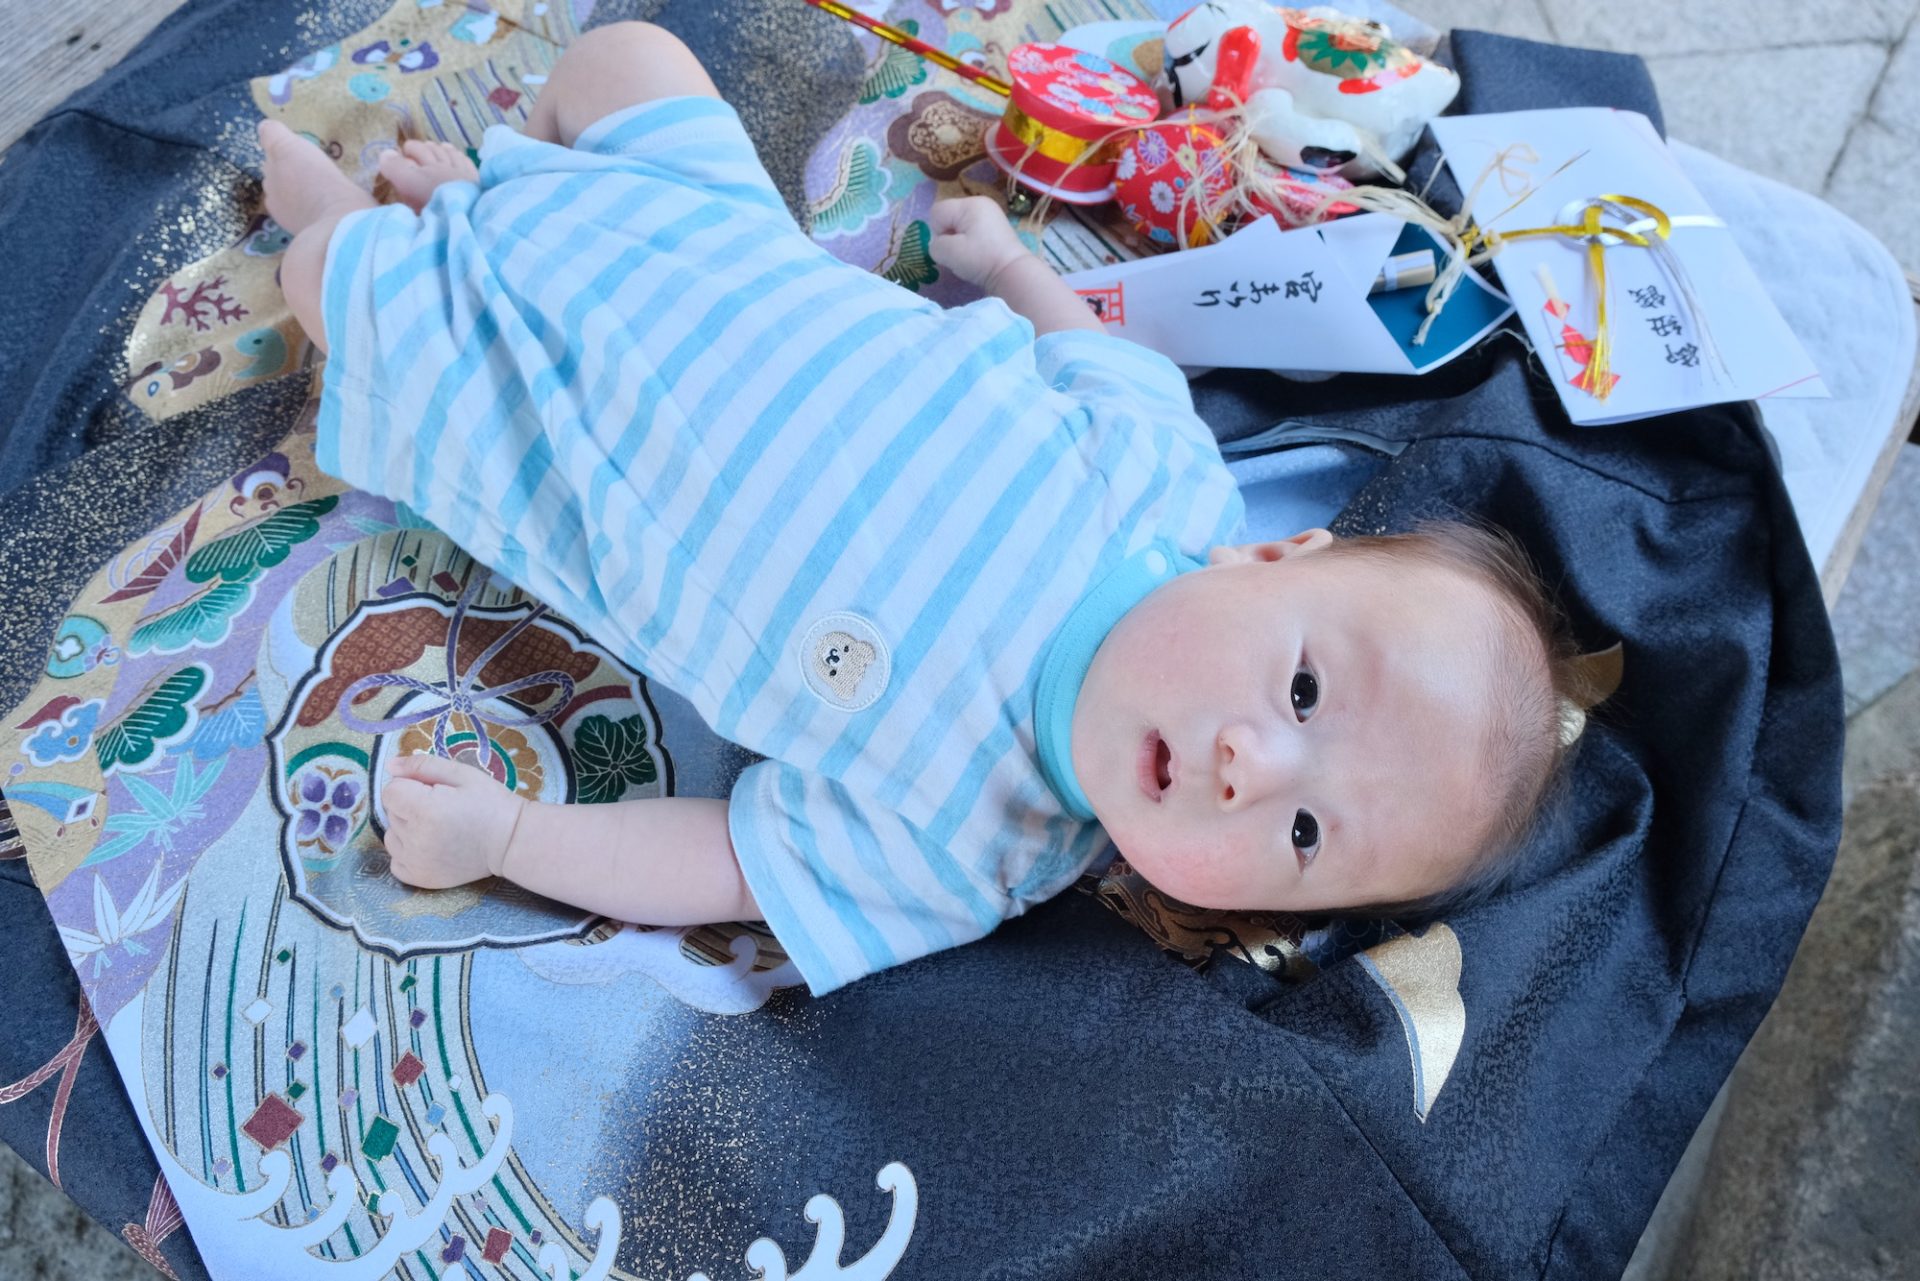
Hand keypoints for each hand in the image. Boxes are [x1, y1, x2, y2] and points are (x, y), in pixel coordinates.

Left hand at [380, 752, 525, 888]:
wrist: (510, 841)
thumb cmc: (490, 802)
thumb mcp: (462, 774)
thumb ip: (422, 766)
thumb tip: (389, 766)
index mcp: (425, 809)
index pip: (390, 791)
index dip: (410, 786)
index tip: (433, 790)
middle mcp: (416, 839)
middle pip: (391, 813)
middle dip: (410, 806)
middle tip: (441, 809)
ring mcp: (416, 862)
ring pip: (391, 836)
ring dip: (407, 829)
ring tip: (436, 828)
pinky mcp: (420, 878)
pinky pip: (395, 861)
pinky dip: (407, 853)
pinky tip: (429, 847)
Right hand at [927, 196, 1029, 289]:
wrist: (1012, 272)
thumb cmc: (980, 260)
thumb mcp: (949, 253)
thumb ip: (935, 245)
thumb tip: (940, 245)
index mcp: (969, 204)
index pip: (937, 212)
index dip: (938, 231)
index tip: (953, 246)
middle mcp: (980, 203)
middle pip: (949, 216)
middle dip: (949, 235)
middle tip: (963, 252)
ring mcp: (990, 213)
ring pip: (959, 225)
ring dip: (959, 240)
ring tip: (972, 253)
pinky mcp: (995, 226)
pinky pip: (971, 230)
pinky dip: (971, 242)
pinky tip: (980, 253)